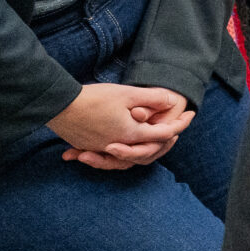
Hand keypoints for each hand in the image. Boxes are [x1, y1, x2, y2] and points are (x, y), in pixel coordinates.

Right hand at [49, 83, 189, 168]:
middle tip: (177, 128)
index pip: (163, 133)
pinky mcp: (88, 146)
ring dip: (143, 149)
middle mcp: (118, 146)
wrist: (58, 105)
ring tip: (155, 138)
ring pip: (128, 156)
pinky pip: (107, 155)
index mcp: (131, 134)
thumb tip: (173, 101)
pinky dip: (118, 151)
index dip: (180, 123)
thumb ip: (153, 99)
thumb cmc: (93, 97)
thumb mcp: (127, 94)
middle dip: (166, 140)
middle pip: (149, 150)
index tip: (191, 113)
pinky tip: (121, 144)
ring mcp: (101, 148)